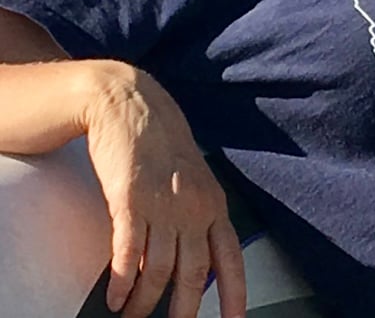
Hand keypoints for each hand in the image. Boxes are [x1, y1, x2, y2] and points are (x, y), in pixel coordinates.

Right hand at [83, 62, 245, 317]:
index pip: (230, 258)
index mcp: (213, 201)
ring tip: (132, 317)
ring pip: (158, 272)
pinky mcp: (130, 201)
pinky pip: (128, 255)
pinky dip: (122, 282)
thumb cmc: (159, 139)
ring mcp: (163, 204)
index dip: (234, 296)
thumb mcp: (191, 176)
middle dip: (184, 312)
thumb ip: (197, 213)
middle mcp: (193, 206)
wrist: (129, 102)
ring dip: (144, 303)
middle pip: (193, 276)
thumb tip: (193, 258)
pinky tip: (115, 298)